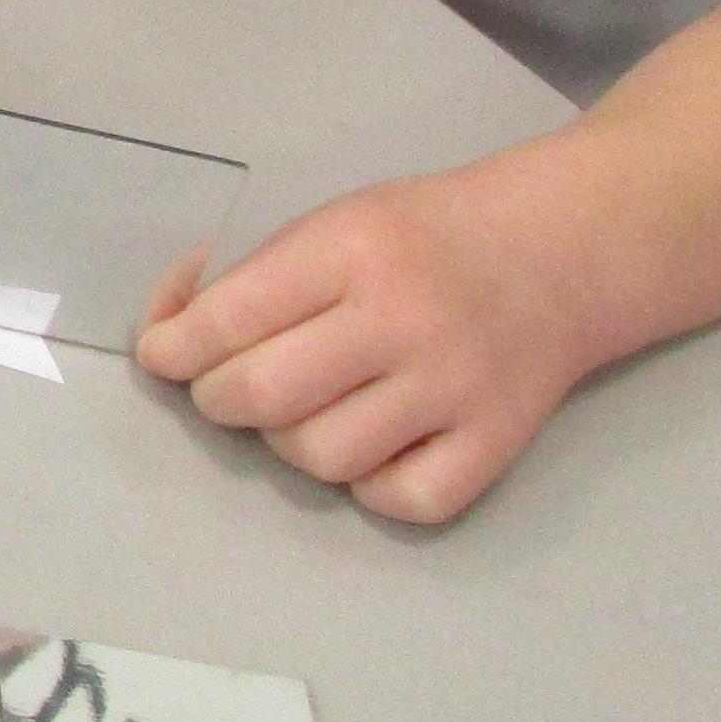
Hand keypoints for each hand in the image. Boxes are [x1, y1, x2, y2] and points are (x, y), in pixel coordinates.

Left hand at [133, 162, 588, 523]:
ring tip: (307, 412)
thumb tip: (169, 335)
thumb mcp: (335, 220)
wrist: (557, 251)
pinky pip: (402, 501)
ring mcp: (454, 386)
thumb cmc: (421, 237)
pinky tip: (370, 450)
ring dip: (290, 445)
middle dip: (217, 400)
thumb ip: (256, 276)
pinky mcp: (496, 440)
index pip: (228, 318)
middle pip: (263, 394)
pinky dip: (368, 488)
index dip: (172, 348)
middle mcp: (402, 318)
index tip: (163, 355)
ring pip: (323, 458)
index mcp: (351, 249)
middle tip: (228, 390)